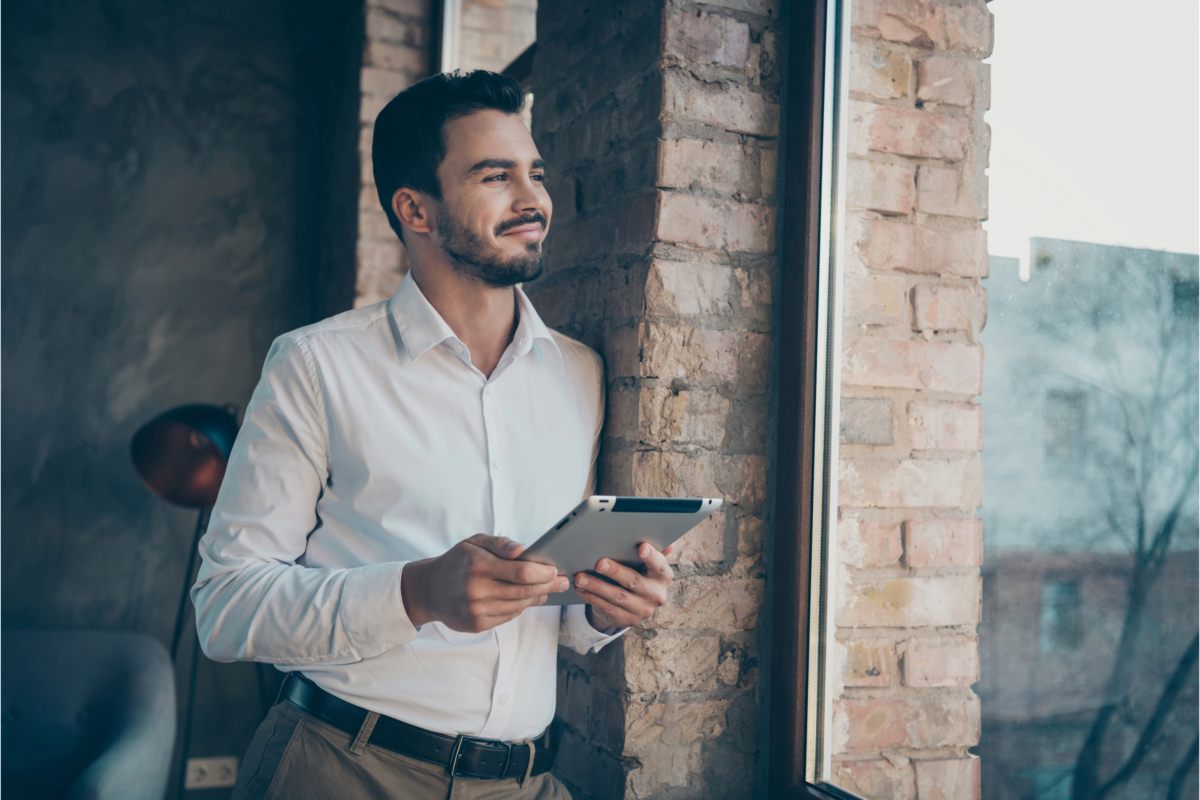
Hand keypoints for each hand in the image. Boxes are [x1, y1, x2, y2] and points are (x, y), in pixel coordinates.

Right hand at [402, 535, 568, 632]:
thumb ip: (500, 544)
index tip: (555, 570)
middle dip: (548, 586)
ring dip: (537, 597)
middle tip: (563, 581)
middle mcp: (477, 589)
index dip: (543, 573)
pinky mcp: (477, 624)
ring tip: (547, 589)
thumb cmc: (457, 561)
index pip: (521, 572)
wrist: (429, 589)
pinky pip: (509, 616)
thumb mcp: (474, 542)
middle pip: (524, 591)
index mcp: (478, 565)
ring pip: (519, 605)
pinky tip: (526, 599)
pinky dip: (520, 607)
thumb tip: (524, 550)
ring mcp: (476, 610)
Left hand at [575, 543, 674, 630]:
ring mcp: (642, 610)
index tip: (641, 547)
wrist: (633, 605)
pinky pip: (607, 607)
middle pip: (634, 581)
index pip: (659, 565)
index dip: (651, 557)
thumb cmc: (639, 575)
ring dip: (596, 586)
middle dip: (615, 572)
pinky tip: (581, 589)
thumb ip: (654, 552)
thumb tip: (667, 542)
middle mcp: (656, 595)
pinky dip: (592, 597)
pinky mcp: (627, 620)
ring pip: (617, 596)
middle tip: (599, 563)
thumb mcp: (647, 565)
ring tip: (580, 577)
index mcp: (663, 577)